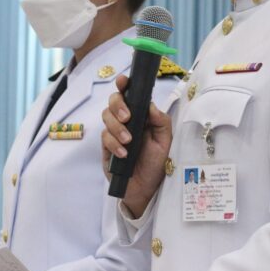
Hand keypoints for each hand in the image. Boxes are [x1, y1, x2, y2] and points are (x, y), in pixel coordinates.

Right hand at [101, 74, 172, 217]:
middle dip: (118, 106)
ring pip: (106, 118)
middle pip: (113, 101)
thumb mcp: (165, 142)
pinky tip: (123, 153)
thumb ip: (161, 121)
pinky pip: (104, 138)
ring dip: (117, 128)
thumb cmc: (156, 164)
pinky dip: (114, 144)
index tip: (123, 81)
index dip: (124, 85)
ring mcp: (114, 133)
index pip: (130, 95)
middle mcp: (126, 121)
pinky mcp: (105, 147)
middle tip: (126, 117)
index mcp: (141, 116)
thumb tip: (150, 104)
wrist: (145, 189)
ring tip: (128, 141)